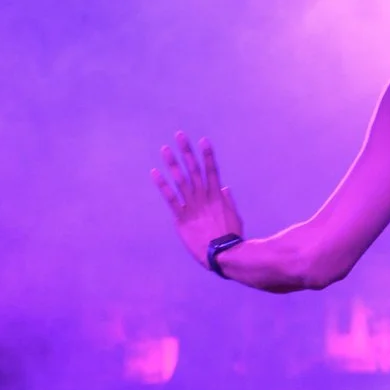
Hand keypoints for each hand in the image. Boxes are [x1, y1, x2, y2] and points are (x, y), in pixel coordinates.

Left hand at [152, 132, 245, 268]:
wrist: (223, 254)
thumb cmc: (231, 237)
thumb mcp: (234, 217)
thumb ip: (228, 202)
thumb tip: (225, 188)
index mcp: (217, 197)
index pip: (212, 171)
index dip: (207, 155)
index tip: (203, 140)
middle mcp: (204, 198)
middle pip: (194, 170)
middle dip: (187, 152)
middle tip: (180, 136)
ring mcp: (192, 207)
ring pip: (181, 181)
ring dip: (173, 163)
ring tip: (165, 149)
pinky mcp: (182, 218)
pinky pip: (171, 199)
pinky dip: (163, 185)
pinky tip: (156, 173)